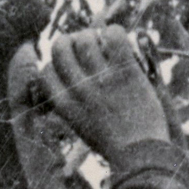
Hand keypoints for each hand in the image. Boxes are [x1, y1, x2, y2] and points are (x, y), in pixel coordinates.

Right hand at [36, 28, 169, 161]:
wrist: (143, 155)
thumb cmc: (115, 142)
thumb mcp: (81, 125)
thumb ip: (73, 101)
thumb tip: (72, 73)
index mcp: (63, 104)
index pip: (45, 70)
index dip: (56, 65)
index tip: (70, 67)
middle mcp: (78, 88)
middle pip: (60, 47)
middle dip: (70, 42)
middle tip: (86, 48)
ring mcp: (101, 79)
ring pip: (85, 37)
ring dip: (93, 36)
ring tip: (105, 45)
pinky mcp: (126, 72)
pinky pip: (113, 35)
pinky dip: (115, 32)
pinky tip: (120, 42)